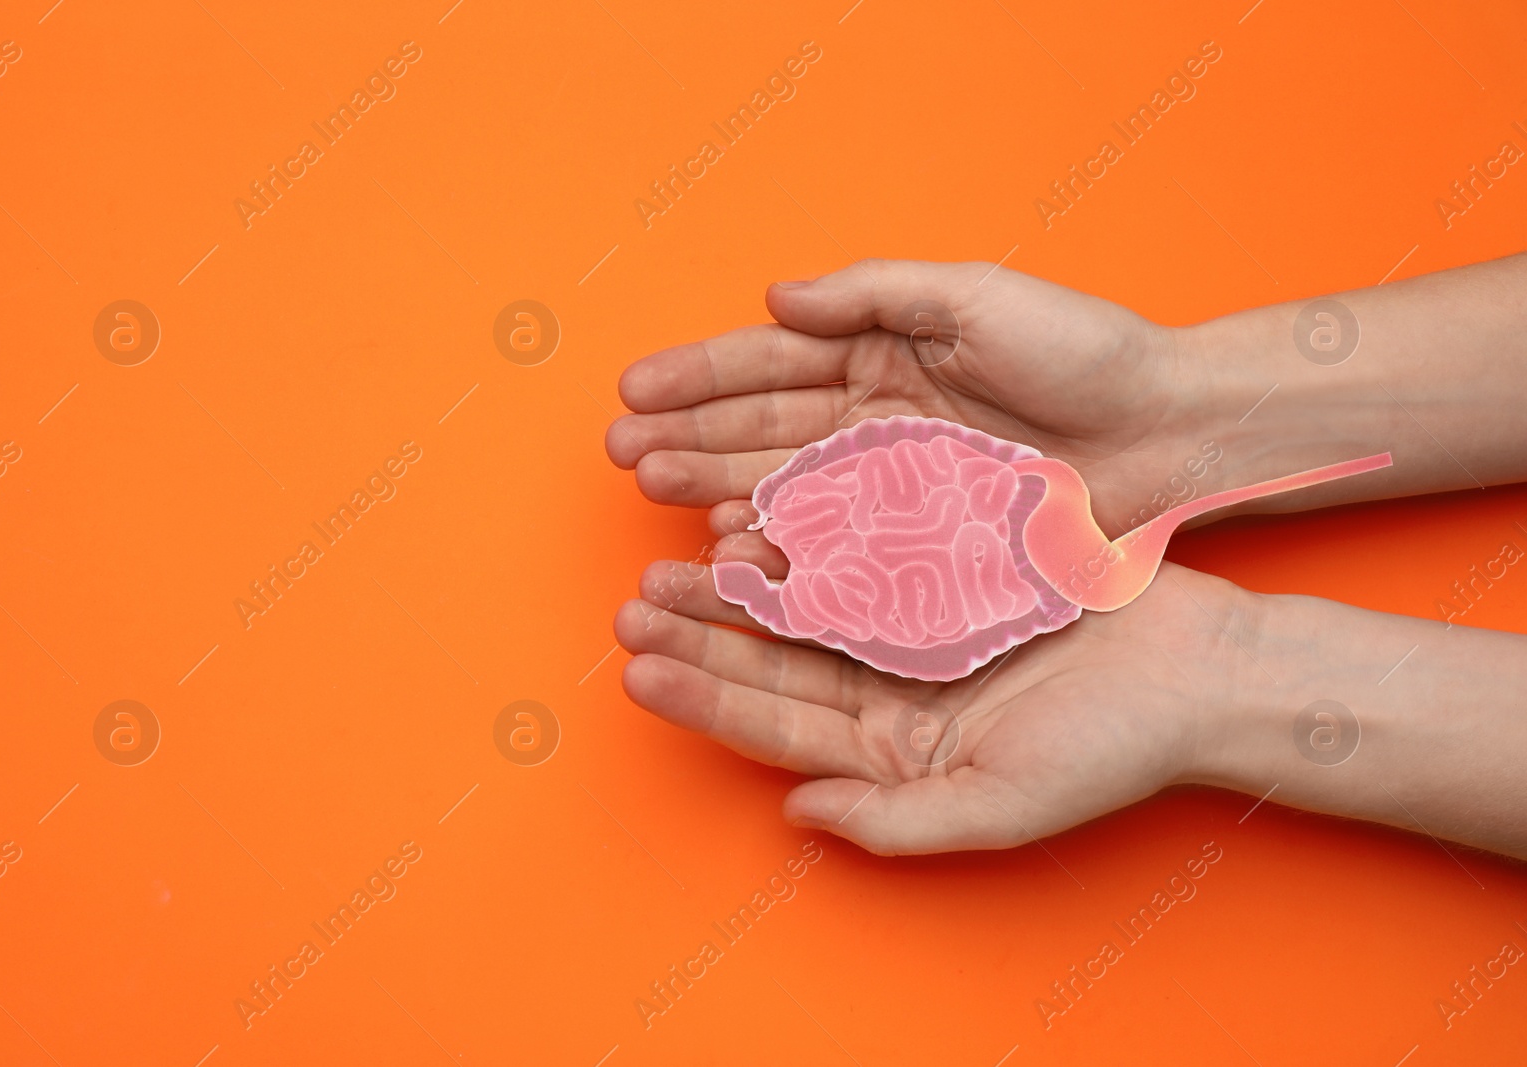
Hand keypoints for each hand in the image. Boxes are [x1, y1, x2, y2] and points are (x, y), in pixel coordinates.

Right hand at [605, 259, 1224, 537]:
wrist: (1167, 429)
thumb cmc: (1082, 350)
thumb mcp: (977, 295)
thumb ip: (874, 291)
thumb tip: (778, 296)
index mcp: (880, 351)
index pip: (770, 360)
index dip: (699, 373)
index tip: (633, 388)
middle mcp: (873, 417)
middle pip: (760, 427)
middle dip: (687, 435)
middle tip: (623, 453)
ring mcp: (891, 480)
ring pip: (784, 485)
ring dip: (715, 487)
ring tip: (657, 493)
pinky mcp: (919, 537)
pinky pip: (833, 541)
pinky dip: (780, 543)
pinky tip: (730, 543)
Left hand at [614, 557, 1255, 854]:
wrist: (1202, 671)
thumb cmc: (1112, 751)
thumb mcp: (1001, 805)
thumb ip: (893, 821)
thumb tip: (793, 811)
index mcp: (893, 755)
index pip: (776, 729)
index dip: (703, 697)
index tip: (635, 669)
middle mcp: (893, 695)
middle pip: (775, 663)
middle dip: (701, 634)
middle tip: (632, 602)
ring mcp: (916, 631)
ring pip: (806, 604)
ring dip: (742, 581)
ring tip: (676, 553)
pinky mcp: (948, 573)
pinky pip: (863, 550)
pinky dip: (814, 533)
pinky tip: (764, 510)